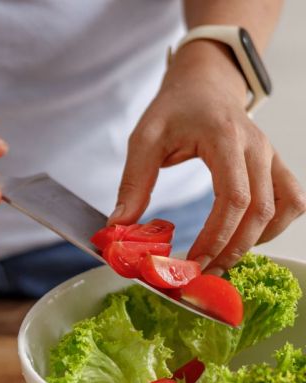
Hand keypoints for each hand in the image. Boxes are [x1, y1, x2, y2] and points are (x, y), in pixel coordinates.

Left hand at [109, 40, 305, 269]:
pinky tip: (243, 240)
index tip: (192, 263)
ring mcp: (271, 156)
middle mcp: (257, 148)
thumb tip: (118, 227)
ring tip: (220, 262)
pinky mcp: (275, 166)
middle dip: (231, 249)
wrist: (205, 83)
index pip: (234, 198)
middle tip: (201, 274)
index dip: (216, 237)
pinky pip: (291, 201)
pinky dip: (274, 227)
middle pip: (260, 211)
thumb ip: (134, 182)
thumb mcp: (145, 139)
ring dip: (255, 242)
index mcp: (226, 139)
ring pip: (283, 208)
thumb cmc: (175, 108)